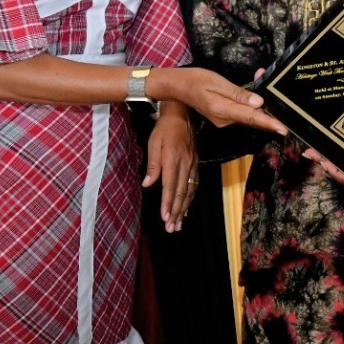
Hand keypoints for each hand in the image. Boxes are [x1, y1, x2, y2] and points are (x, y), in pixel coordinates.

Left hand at [142, 104, 197, 231]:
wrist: (181, 114)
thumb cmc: (164, 129)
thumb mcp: (154, 143)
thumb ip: (152, 165)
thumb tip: (147, 184)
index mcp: (173, 159)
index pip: (171, 186)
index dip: (168, 203)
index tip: (165, 218)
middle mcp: (185, 164)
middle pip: (181, 192)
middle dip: (176, 212)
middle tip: (172, 228)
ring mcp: (193, 164)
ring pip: (189, 191)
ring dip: (184, 209)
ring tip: (179, 224)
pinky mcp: (196, 164)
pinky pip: (194, 185)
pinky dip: (190, 199)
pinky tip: (186, 208)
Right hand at [165, 67, 286, 135]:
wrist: (179, 86)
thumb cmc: (197, 80)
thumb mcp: (218, 83)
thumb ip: (239, 94)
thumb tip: (259, 103)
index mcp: (223, 110)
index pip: (251, 117)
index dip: (269, 123)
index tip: (283, 129)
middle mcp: (225, 120)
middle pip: (252, 117)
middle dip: (268, 110)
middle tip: (281, 101)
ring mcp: (224, 120)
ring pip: (247, 114)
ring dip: (259, 105)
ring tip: (263, 82)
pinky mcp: (224, 117)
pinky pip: (241, 112)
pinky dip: (249, 104)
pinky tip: (253, 91)